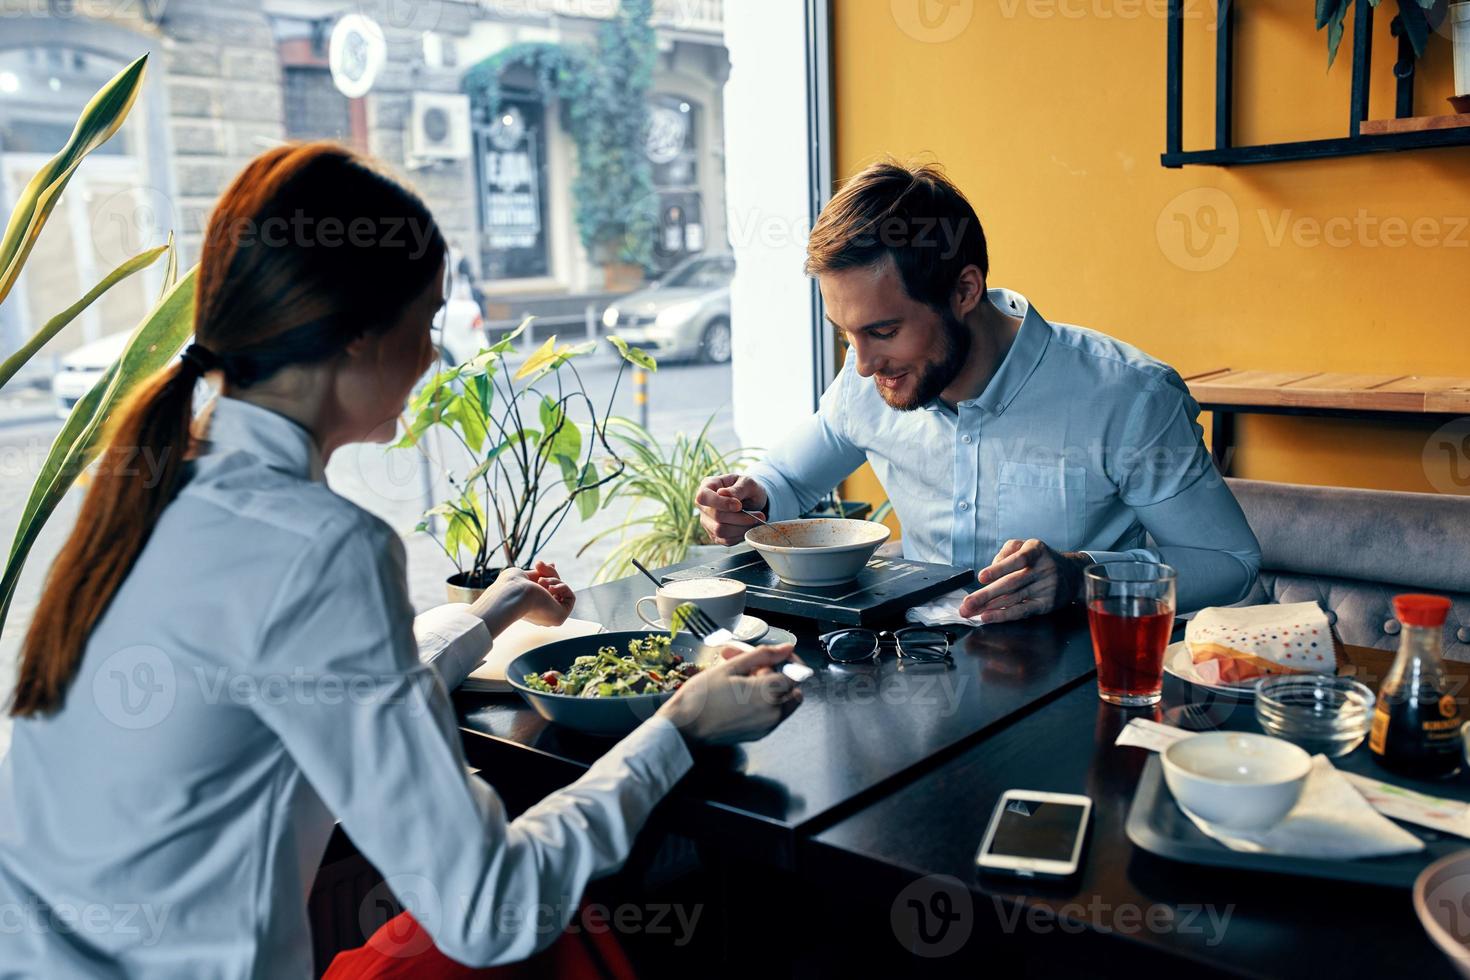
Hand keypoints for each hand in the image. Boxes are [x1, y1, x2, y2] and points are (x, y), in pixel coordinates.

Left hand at [471, 562, 575, 634]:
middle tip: (538, 565)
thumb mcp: (526, 575)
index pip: (545, 590)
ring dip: (553, 580)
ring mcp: (550, 615)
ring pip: (562, 591)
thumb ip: (540, 573)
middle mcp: (540, 612)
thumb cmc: (512, 586)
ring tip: (541, 581)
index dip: (546, 575)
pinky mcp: (560, 617)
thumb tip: (553, 565)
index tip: (539, 564)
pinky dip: (562, 587)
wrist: (514, 594)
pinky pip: (570, 597)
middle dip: (549, 573)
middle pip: (555, 587)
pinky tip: (550, 589)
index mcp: (530, 606)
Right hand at [657, 642, 802, 745]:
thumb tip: (786, 648)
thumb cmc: (701, 697)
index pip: (795, 672)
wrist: (684, 728)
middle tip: (753, 667)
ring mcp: (767, 726)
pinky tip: (740, 694)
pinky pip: (772, 714)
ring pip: (784, 701)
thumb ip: (762, 655)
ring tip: (743, 680)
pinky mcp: (759, 734)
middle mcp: (773, 713)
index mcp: (768, 694)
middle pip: (791, 688)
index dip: (784, 660)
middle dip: (777, 673)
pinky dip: (764, 702)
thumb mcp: (731, 667)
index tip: (770, 656)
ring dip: (771, 688)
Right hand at [695, 474, 768, 545]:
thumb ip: (737, 488)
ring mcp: (707, 522)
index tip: (739, 506)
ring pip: (720, 531)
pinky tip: (749, 526)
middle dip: (740, 517)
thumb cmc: (747, 488)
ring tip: (757, 520)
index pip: (703, 497)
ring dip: (742, 527)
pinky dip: (741, 535)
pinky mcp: (715, 535)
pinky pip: (726, 540)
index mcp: (707, 487)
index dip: (720, 503)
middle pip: (716, 516)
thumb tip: (723, 494)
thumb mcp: (748, 482)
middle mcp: (704, 506)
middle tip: (760, 515)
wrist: (752, 499)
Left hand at [958, 539, 1089, 623]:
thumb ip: (1006, 552)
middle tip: (967, 604)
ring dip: (989, 607)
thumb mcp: (1025, 546)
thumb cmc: (1041, 559)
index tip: (981, 577)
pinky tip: (988, 617)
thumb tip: (991, 568)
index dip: (999, 569)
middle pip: (1011, 584)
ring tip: (971, 612)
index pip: (1017, 560)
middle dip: (985, 595)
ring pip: (1013, 599)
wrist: (1072, 574)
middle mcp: (1044, 569)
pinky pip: (1022, 611)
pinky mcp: (1046, 604)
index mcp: (1036, 551)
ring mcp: (1046, 588)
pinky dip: (1003, 615)